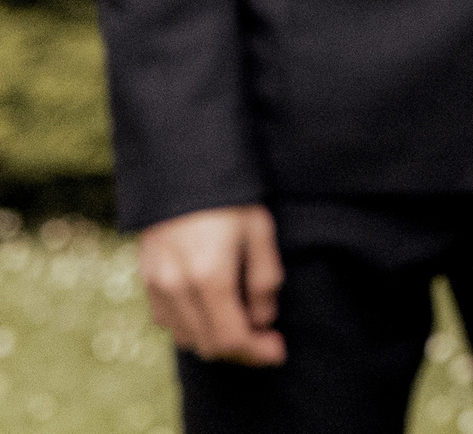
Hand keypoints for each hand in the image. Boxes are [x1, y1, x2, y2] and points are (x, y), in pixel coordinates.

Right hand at [137, 204, 285, 365]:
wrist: (182, 169)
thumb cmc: (230, 198)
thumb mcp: (260, 232)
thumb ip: (264, 281)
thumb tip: (262, 321)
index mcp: (209, 277)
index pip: (231, 338)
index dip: (257, 352)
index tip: (278, 351)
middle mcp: (177, 288)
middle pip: (208, 345)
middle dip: (241, 351)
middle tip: (267, 340)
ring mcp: (156, 285)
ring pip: (186, 337)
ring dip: (215, 340)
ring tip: (244, 324)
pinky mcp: (145, 279)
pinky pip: (168, 320)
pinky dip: (192, 326)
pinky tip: (214, 311)